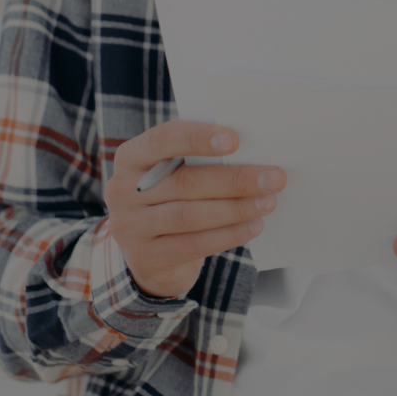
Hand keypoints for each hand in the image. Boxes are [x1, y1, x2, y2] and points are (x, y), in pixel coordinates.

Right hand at [104, 121, 284, 299]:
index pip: (160, 140)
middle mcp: (122, 190)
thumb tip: (253, 154)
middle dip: (235, 179)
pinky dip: (228, 235)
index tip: (235, 139)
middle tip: (273, 178)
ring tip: (268, 202)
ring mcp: (129, 227)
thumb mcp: (175, 173)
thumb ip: (200, 161)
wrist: (150, 253)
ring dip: (236, 208)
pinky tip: (253, 225)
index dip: (197, 138)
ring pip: (189, 215)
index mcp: (131, 158)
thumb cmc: (173, 199)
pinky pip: (193, 245)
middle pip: (185, 182)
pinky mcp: (145, 257)